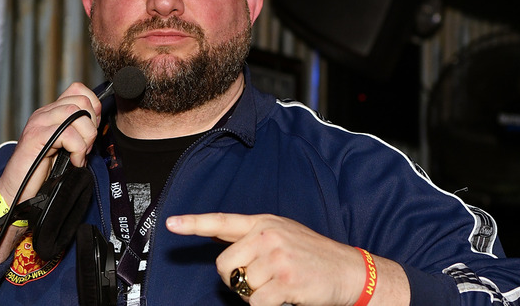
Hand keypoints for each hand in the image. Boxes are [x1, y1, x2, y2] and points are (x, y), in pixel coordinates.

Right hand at [0, 82, 101, 204]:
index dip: (93, 107)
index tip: (92, 129)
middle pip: (82, 102)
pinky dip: (78, 150)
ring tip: (79, 155)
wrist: (17, 190)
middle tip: (86, 147)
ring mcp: (39, 123)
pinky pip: (69, 134)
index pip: (78, 90)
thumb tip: (97, 123)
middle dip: (92, 126)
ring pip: (77, 114)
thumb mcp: (65, 147)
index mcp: (51, 113)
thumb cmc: (41, 171)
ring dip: (86, 138)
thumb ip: (77, 132)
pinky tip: (73, 162)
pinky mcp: (36, 137)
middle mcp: (44, 113)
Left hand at [166, 213, 368, 305]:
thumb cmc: (312, 254)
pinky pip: (255, 302)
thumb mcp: (281, 232)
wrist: (349, 270)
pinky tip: (282, 296)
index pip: (222, 221)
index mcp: (263, 222)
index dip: (194, 223)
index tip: (171, 223)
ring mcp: (277, 257)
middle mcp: (267, 235)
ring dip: (255, 294)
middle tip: (258, 280)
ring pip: (240, 286)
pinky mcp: (285, 280)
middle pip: (224, 265)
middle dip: (235, 279)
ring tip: (277, 285)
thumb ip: (248, 234)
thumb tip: (215, 234)